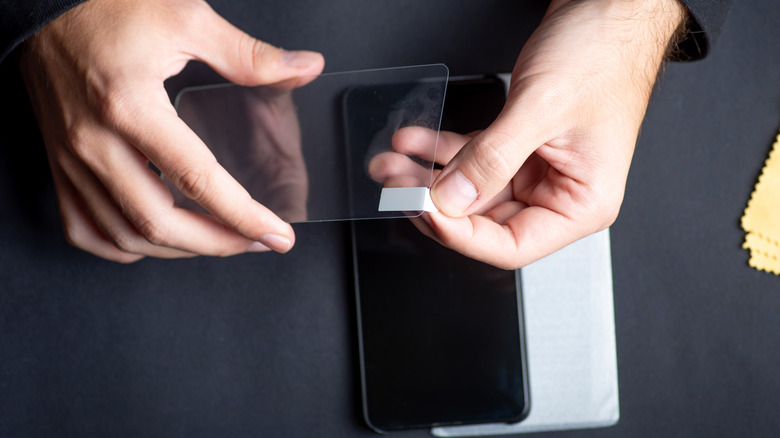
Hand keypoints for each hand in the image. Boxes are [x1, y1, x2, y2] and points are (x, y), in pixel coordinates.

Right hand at [19, 0, 323, 261]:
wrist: (43, 5)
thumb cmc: (108, 6)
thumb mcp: (187, 19)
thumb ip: (249, 56)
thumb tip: (303, 68)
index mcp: (130, 107)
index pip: (197, 180)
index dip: (244, 216)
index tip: (277, 234)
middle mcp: (95, 143)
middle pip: (160, 224)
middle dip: (218, 244)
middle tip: (257, 242)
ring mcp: (72, 160)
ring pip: (124, 236)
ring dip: (179, 250)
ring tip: (220, 242)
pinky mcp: (59, 165)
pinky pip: (85, 229)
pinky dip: (124, 247)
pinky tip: (155, 242)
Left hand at [384, 0, 684, 268]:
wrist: (608, 9)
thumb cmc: (602, 53)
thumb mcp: (541, 108)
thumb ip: (493, 158)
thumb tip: (451, 199)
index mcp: (582, 204)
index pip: (511, 245)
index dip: (461, 235)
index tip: (424, 210)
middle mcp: (559, 194)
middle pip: (483, 219)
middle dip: (434, 201)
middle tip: (397, 185)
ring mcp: (536, 170)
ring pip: (470, 189)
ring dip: (429, 176)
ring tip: (394, 162)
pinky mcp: (518, 146)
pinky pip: (471, 158)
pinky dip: (442, 149)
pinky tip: (414, 141)